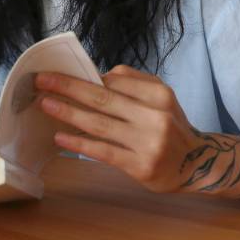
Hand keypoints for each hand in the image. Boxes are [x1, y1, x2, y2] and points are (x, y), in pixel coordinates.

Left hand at [35, 65, 198, 192]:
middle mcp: (155, 116)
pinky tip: (60, 137)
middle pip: (103, 98)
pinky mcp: (140, 166)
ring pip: (100, 124)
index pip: (115, 80)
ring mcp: (148, 142)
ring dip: (68, 112)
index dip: (83, 76)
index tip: (57, 73)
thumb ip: (132, 83)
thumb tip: (94, 76)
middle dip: (68, 87)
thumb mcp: (160, 97)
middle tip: (41, 81)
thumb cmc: (170, 125)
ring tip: (45, 105)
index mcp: (159, 94)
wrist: (198, 163)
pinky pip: (103, 151)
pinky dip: (79, 143)